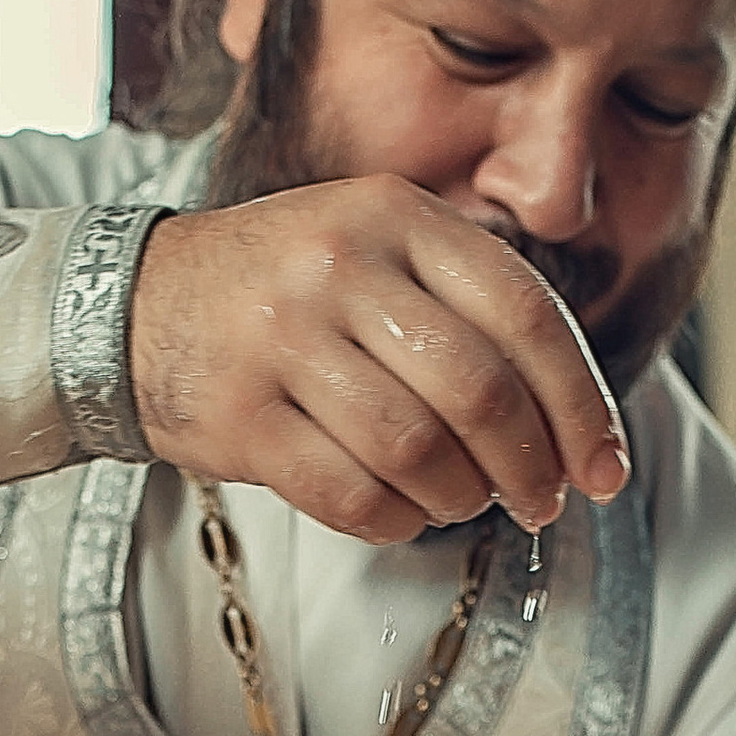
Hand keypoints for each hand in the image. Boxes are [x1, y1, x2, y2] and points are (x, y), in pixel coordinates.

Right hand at [127, 178, 631, 543]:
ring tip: (463, 502)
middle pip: (480, 391)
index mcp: (395, 214)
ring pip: (419, 451)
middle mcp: (340, 266)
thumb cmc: (284, 290)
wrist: (133, 304)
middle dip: (531, 467)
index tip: (602, 467)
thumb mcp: (375, 245)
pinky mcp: (241, 416)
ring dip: (461, 498)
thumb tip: (572, 424)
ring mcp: (284, 340)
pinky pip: (351, 495)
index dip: (580, 404)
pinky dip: (397, 520)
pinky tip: (403, 512)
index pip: (526, 314)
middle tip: (542, 502)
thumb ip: (468, 302)